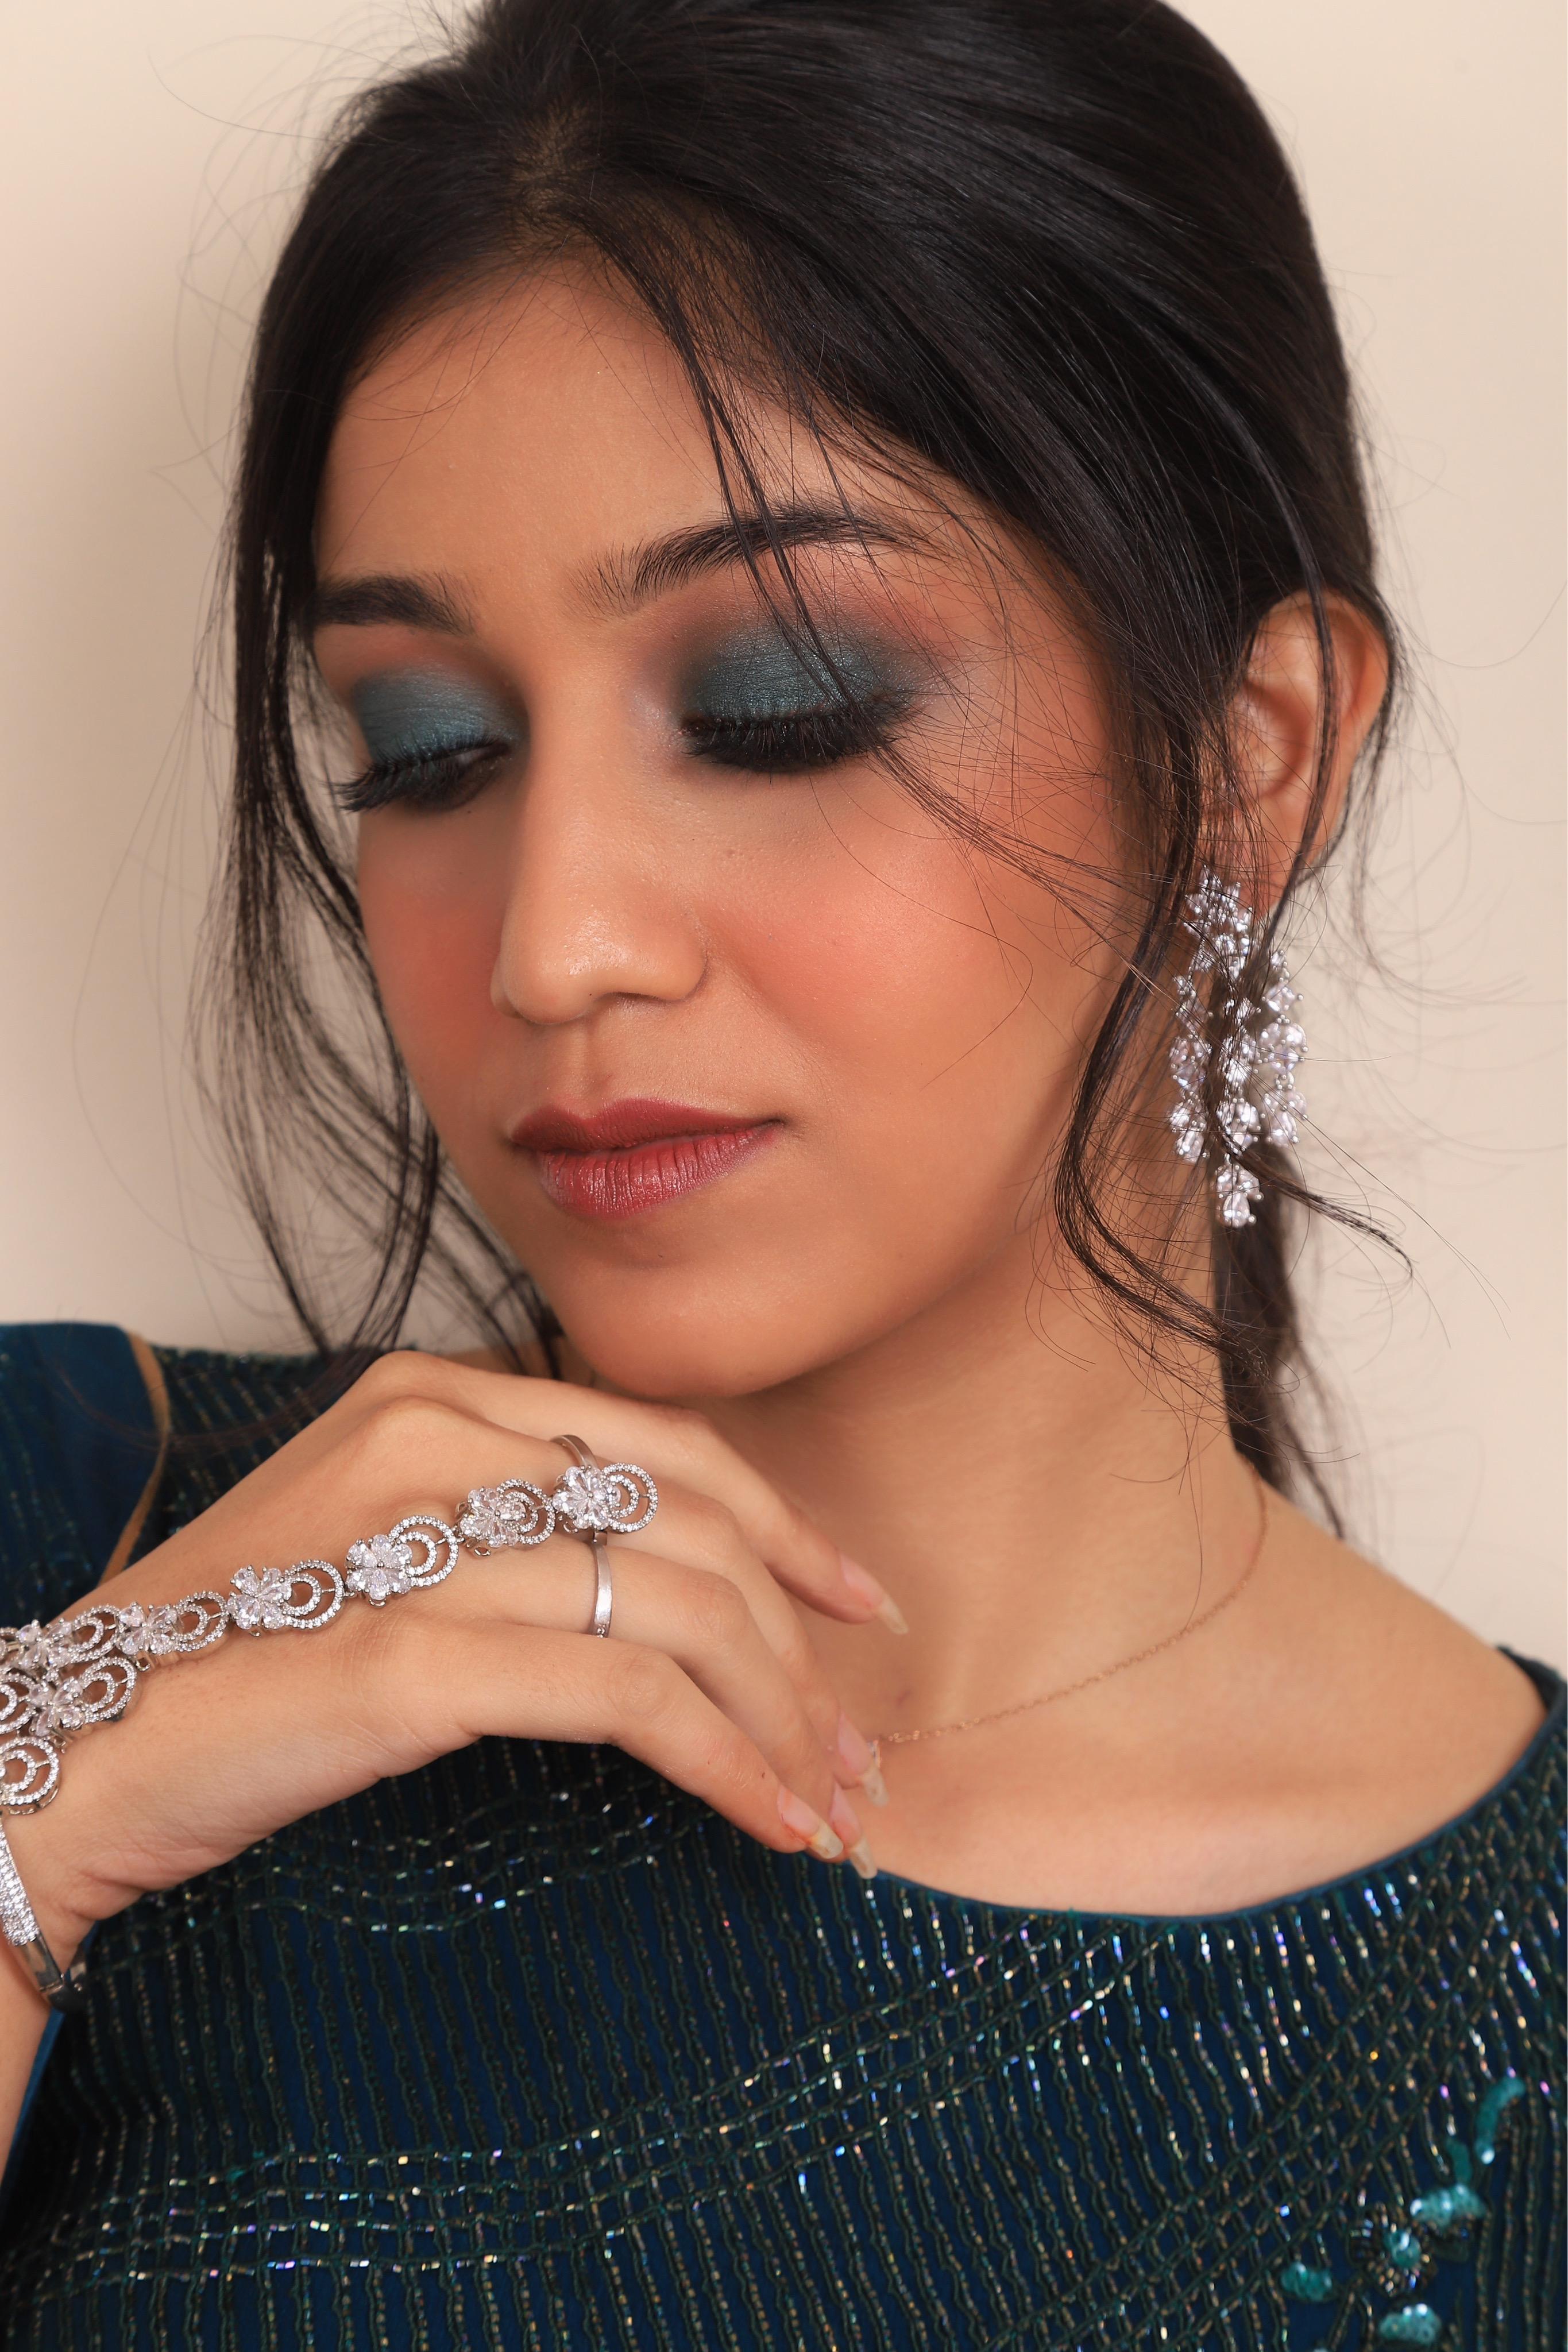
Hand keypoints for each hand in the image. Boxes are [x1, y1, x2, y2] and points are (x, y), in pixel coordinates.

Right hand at [3, 1352, 896, 1964]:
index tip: (850, 1605)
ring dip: (782, 1716)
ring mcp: (423, 1540)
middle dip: (801, 1643)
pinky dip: (724, 1758)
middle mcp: (438, 1438)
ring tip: (828, 1803)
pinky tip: (766, 1817)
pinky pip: (629, 1695)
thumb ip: (503, 1523)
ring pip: (681, 1606)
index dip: (783, 1526)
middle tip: (856, 1745)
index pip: (665, 1445)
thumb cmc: (234, 1659)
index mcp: (436, 1393)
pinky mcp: (411, 1655)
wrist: (77, 1748)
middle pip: (694, 1523)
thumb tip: (674, 1587)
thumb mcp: (377, 1542)